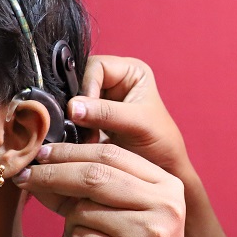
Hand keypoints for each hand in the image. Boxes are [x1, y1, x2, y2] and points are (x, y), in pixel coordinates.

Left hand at [15, 141, 199, 236]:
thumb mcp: (134, 210)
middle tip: (25, 176)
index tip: (42, 151)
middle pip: (94, 176)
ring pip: (82, 209)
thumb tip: (41, 166)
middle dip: (53, 173)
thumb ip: (98, 186)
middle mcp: (162, 205)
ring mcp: (145, 233)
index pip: (111, 154)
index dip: (72, 151)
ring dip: (71, 218)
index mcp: (167, 185)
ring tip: (87, 232)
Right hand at [70, 56, 190, 177]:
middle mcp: (116, 80)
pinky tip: (84, 142)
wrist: (163, 170)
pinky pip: (74, 117)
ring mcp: (104, 100)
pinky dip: (76, 129)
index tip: (82, 111)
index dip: (87, 86)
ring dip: (76, 119)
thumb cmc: (162, 144)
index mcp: (131, 71)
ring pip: (75, 101)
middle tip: (81, 127)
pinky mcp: (94, 119)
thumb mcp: (138, 124)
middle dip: (79, 105)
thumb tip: (73, 107)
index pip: (97, 66)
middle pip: (81, 82)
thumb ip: (107, 113)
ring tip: (86, 138)